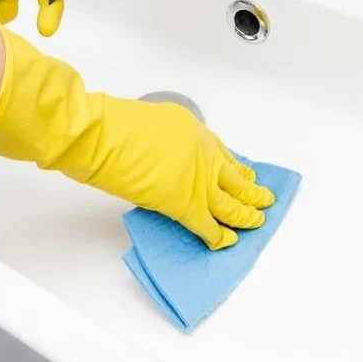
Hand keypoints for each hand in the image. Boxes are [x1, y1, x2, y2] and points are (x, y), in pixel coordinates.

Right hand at [0, 18, 274, 249]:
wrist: (100, 135)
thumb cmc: (108, 123)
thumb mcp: (143, 119)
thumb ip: (159, 138)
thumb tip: (156, 155)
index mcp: (191, 128)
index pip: (221, 152)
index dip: (234, 166)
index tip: (243, 172)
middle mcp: (201, 152)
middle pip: (234, 177)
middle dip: (250, 190)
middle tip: (262, 198)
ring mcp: (196, 179)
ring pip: (231, 203)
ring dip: (245, 215)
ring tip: (255, 222)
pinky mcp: (185, 204)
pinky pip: (208, 226)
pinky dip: (218, 236)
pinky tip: (225, 242)